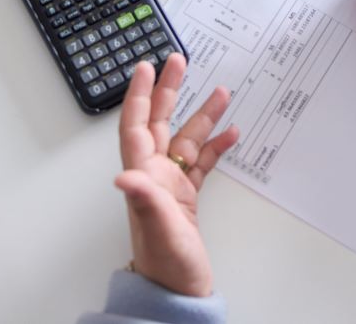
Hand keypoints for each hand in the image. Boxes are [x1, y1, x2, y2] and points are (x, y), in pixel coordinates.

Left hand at [114, 53, 239, 297]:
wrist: (176, 294)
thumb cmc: (165, 265)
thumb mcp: (158, 229)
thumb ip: (145, 200)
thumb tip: (124, 176)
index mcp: (144, 177)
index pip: (137, 126)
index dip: (141, 95)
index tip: (147, 67)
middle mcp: (155, 176)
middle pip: (160, 123)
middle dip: (170, 90)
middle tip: (178, 61)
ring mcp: (172, 185)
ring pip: (188, 139)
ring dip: (204, 115)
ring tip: (222, 92)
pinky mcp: (188, 197)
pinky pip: (204, 162)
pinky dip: (217, 146)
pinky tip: (231, 133)